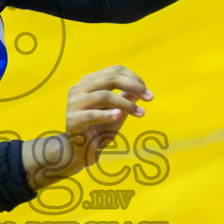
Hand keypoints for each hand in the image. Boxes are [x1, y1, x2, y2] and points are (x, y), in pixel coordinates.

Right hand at [23, 65, 150, 188]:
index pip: (113, 71)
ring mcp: (74, 104)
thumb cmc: (101, 129)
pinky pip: (92, 114)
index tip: (147, 91)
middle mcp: (79, 89)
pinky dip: (107, 114)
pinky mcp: (73, 120)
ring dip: (126, 104)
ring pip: (103, 96)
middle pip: (109, 79)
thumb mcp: (118, 112)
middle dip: (133, 86)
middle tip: (150, 98)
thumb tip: (141, 88)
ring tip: (141, 113)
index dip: (133, 78)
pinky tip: (120, 115)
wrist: (81, 152)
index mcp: (88, 82)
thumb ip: (126, 99)